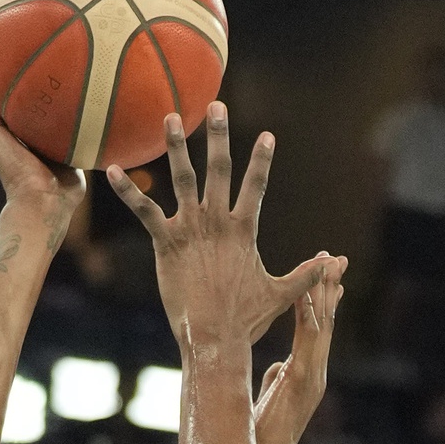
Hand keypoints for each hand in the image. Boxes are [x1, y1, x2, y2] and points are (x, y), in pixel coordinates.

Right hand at [0, 27, 84, 242]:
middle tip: (3, 13)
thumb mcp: (81, 144)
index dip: (22, 61)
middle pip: (0, 77)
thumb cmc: (66, 186)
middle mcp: (6, 120)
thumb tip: (116, 102)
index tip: (28, 31)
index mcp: (25, 125)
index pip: (22, 87)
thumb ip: (88, 124)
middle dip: (1, 47)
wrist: (44, 204)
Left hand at [105, 101, 336, 349]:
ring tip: (170, 117)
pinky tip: (111, 170)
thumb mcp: (282, 294)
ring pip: (181, 178)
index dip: (262, 160)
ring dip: (175, 146)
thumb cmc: (247, 319)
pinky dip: (127, 191)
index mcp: (243, 230)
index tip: (267, 135)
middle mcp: (217, 222)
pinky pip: (144, 210)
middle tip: (217, 106)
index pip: (256, 186)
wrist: (214, 337)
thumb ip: (305, 274)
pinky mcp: (165, 242)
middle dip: (219, 135)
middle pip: (219, 169)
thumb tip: (333, 262)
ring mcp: (190, 229)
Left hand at [254, 260, 342, 443]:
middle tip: (337, 258)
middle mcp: (316, 371)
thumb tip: (277, 366)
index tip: (326, 273)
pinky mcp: (303, 383)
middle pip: (326, 322)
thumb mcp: (272, 397)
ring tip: (328, 267)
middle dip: (331, 288)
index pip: (317, 328)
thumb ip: (278, 378)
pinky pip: (307, 344)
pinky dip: (307, 319)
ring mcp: (313, 377)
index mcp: (308, 372)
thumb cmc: (262, 432)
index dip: (322, 300)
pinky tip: (304, 298)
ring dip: (324, 296)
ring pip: (322, 328)